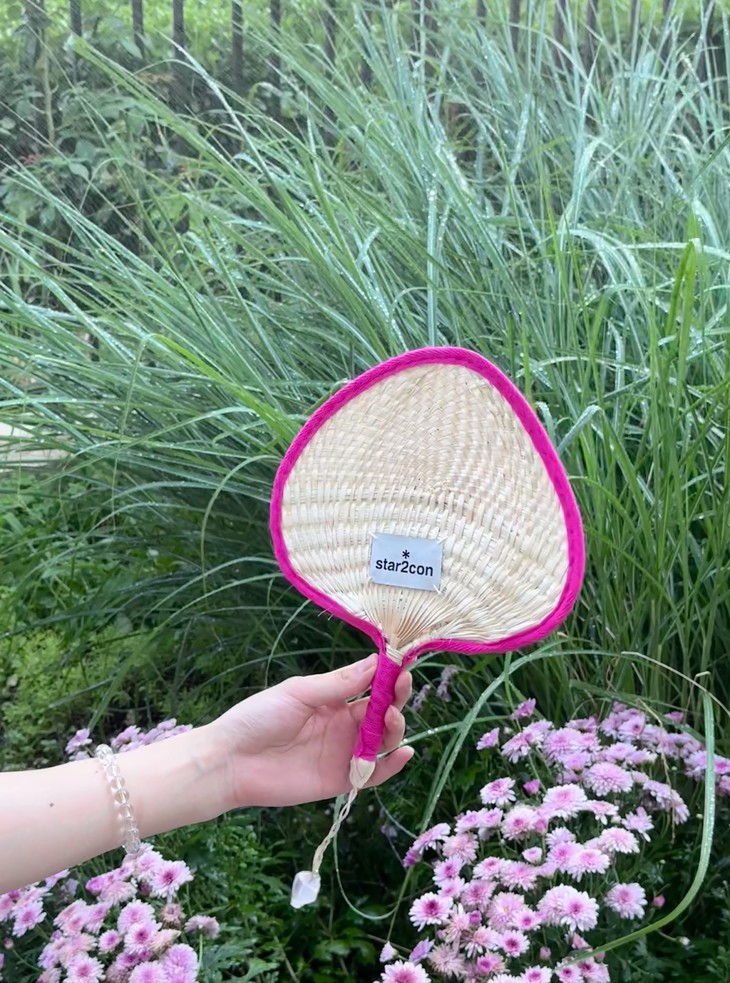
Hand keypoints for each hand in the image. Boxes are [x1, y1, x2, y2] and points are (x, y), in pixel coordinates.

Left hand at [211, 654, 413, 808]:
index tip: (401, 666)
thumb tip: (377, 661)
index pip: (370, 686)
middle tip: (400, 688)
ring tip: (390, 718)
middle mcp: (343, 725)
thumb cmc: (259, 718)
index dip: (388, 677)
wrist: (231, 761)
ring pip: (383, 740)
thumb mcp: (299, 693)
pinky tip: (404, 752)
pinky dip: (393, 766)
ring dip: (395, 728)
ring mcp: (343, 752)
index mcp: (333, 700)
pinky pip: (374, 774)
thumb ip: (339, 683)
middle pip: (382, 712)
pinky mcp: (339, 780)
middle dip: (395, 699)